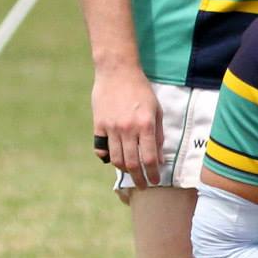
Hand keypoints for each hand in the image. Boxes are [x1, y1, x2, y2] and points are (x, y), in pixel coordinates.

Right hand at [92, 64, 163, 185]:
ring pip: (116, 159)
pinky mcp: (98, 124)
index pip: (149, 158)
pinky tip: (113, 159)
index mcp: (145, 125)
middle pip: (132, 163)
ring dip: (124, 170)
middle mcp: (128, 129)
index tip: (155, 181)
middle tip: (144, 186)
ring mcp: (111, 128)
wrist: (118, 71)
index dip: (152, 174)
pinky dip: (107, 157)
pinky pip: (101, 148)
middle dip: (139, 178)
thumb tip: (159, 159)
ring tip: (131, 174)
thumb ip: (157, 135)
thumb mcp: (156, 111)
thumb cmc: (141, 90)